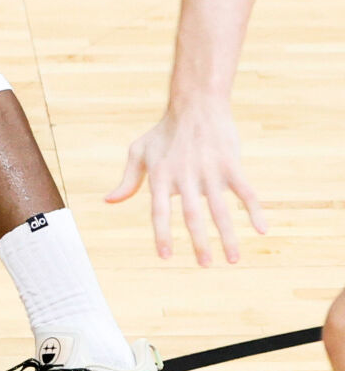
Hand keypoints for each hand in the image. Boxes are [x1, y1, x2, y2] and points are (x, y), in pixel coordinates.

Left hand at [106, 102, 268, 264]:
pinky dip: (254, 211)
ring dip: (227, 236)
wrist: (195, 105)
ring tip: (232, 259)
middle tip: (205, 265)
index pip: (159, 211)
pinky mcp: (231, 164)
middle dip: (199, 242)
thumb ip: (127, 180)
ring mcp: (209, 171)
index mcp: (160, 176)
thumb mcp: (139, 152)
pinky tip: (261, 230)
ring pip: (220, 209)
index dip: (162, 234)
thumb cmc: (164, 132)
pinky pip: (246, 192)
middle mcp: (184, 176)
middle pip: (192, 215)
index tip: (166, 257)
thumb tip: (108, 201)